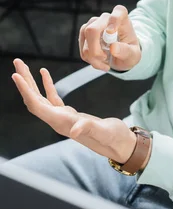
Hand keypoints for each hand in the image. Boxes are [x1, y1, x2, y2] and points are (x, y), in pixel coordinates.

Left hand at [11, 59, 135, 164]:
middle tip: (17, 62)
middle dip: (24, 82)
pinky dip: (47, 85)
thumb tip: (74, 130)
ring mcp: (62, 118)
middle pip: (34, 101)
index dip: (25, 91)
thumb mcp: (104, 132)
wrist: (120, 145)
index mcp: (62, 124)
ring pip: (41, 98)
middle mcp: (58, 122)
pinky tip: (44, 73)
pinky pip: (52, 98)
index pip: (37, 106)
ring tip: (23, 65)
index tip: (16, 75)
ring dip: (31, 82)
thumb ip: (89, 129)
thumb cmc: (114, 139)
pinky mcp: (69, 114)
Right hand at [79, 5, 141, 71]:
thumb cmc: (129, 52)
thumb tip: (113, 48)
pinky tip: (98, 62)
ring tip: (104, 63)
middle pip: (93, 29)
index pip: (119, 11)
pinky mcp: (85, 32)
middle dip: (95, 49)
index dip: (114, 20)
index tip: (111, 32)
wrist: (121, 55)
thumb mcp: (133, 55)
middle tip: (105, 59)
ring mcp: (94, 24)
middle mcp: (107, 18)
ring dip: (92, 56)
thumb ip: (126, 51)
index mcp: (123, 19)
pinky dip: (89, 58)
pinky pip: (82, 46)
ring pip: (85, 38)